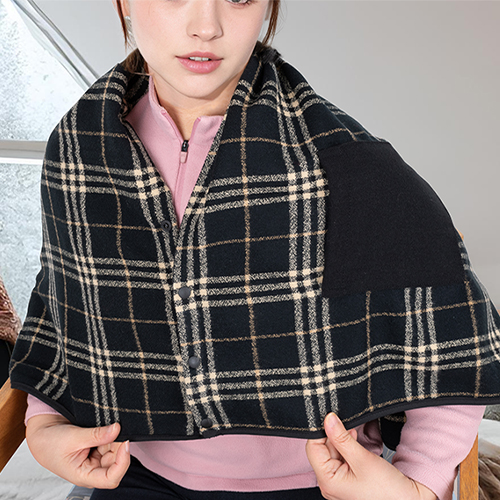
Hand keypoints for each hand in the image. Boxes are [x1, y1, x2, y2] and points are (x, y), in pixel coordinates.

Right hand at [26, 414, 129, 488]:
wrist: (42, 434)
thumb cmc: (50, 443)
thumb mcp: (73, 437)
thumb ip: (96, 435)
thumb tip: (117, 429)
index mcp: (84, 475)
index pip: (111, 478)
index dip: (123, 463)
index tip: (125, 443)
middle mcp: (92, 469)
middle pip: (116, 463)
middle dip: (118, 446)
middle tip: (116, 429)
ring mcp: (95, 459)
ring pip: (115, 452)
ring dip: (115, 439)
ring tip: (106, 427)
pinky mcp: (97, 449)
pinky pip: (110, 443)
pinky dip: (111, 435)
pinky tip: (106, 428)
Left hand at [306, 413, 436, 499]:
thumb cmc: (387, 489)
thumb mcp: (362, 458)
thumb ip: (342, 437)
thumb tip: (328, 419)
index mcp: (327, 481)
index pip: (313, 448)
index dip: (320, 430)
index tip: (331, 416)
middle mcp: (328, 483)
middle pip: (321, 449)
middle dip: (332, 434)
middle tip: (345, 422)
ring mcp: (337, 481)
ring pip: (331, 451)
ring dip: (340, 439)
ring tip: (353, 433)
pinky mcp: (346, 478)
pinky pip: (340, 457)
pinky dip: (346, 447)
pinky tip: (355, 441)